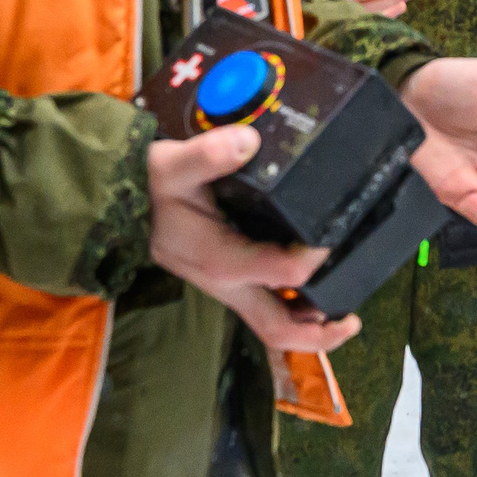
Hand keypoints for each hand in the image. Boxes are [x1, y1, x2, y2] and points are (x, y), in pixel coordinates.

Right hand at [149, 125, 361, 353]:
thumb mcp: (172, 164)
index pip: (283, 273)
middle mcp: (225, 284)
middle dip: (319, 334)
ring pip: (273, 324)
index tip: (336, 237)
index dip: (316, 259)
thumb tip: (247, 142)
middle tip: (354, 321)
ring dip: (309, 325)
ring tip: (345, 314)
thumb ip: (207, 154)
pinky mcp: (228, 281)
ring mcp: (226, 288)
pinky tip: (315, 289)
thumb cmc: (151, 184)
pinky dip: (294, 307)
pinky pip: (266, 308)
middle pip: (277, 328)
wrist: (121, 200)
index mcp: (220, 260)